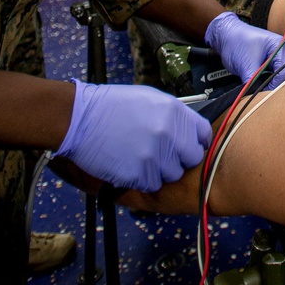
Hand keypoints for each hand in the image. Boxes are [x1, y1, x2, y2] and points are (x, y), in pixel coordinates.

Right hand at [57, 80, 211, 192]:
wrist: (81, 119)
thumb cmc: (112, 106)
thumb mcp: (150, 99)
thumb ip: (174, 115)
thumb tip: (188, 130)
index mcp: (174, 112)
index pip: (203, 134)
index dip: (195, 141)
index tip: (187, 145)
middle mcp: (168, 134)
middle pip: (191, 158)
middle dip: (180, 158)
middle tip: (163, 155)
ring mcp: (153, 156)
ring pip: (172, 175)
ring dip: (160, 171)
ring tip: (142, 158)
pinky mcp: (138, 174)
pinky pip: (151, 185)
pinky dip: (143, 180)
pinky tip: (131, 165)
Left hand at [205, 11, 284, 88]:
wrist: (226, 35)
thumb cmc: (236, 43)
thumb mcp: (245, 64)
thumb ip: (254, 81)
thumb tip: (257, 96)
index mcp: (281, 46)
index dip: (275, 85)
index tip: (264, 94)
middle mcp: (284, 50)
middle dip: (275, 85)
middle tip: (263, 94)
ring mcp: (279, 55)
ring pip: (282, 75)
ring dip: (273, 83)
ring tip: (262, 91)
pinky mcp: (272, 60)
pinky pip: (276, 74)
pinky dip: (269, 81)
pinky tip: (262, 86)